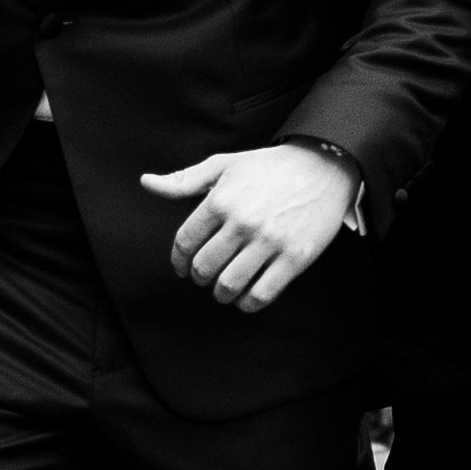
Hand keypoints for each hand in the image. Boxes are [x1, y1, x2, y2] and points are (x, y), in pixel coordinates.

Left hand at [143, 140, 354, 311]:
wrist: (324, 166)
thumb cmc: (270, 167)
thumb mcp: (224, 165)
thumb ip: (184, 180)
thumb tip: (146, 183)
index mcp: (221, 200)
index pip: (185, 243)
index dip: (178, 261)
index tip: (182, 268)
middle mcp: (242, 222)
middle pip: (203, 268)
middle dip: (199, 277)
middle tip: (205, 277)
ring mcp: (269, 242)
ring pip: (229, 285)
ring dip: (221, 293)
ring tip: (224, 289)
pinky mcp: (295, 258)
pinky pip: (261, 295)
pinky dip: (248, 303)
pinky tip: (246, 296)